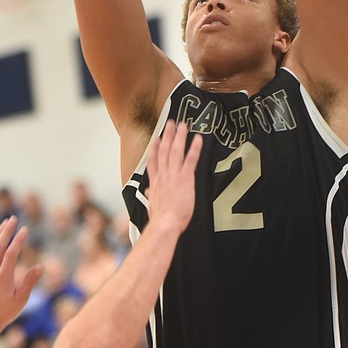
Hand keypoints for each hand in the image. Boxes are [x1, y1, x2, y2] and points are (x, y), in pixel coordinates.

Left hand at [0, 217, 42, 332]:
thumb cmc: (5, 312)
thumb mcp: (21, 300)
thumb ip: (29, 281)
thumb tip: (40, 266)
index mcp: (3, 279)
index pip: (11, 254)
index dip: (18, 240)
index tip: (25, 230)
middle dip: (6, 231)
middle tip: (13, 218)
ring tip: (5, 223)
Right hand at [145, 121, 201, 235]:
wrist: (165, 223)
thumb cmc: (160, 219)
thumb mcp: (152, 206)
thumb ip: (152, 196)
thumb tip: (149, 192)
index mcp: (155, 182)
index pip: (153, 161)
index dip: (155, 148)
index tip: (156, 139)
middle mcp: (163, 175)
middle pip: (164, 151)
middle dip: (167, 136)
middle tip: (170, 123)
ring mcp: (174, 175)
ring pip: (175, 152)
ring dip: (179, 137)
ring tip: (182, 125)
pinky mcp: (185, 178)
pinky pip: (190, 160)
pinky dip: (194, 148)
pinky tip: (198, 139)